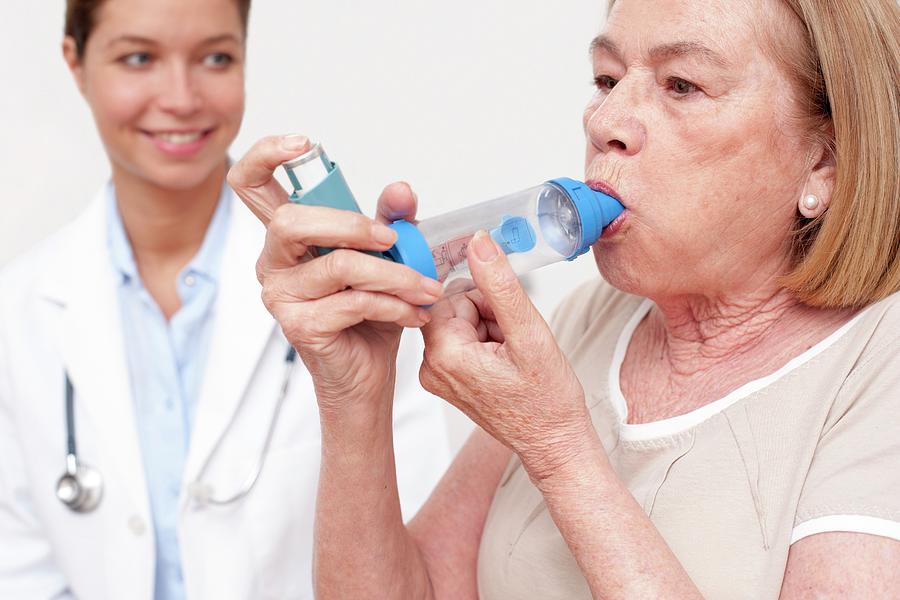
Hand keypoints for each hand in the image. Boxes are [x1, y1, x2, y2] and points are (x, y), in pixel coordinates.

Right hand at [228, 134, 442, 414]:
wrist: (367, 373)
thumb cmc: (368, 314)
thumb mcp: (384, 256)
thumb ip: (389, 219)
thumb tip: (401, 189)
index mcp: (288, 237)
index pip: (251, 184)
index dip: (267, 155)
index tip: (305, 144)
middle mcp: (274, 262)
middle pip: (291, 220)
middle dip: (350, 223)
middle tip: (391, 238)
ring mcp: (281, 296)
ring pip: (338, 265)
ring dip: (394, 274)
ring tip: (426, 288)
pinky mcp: (300, 327)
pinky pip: (353, 302)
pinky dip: (395, 305)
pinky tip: (415, 312)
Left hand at [419, 230, 593, 480]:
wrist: (554, 443)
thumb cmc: (547, 401)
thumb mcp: (529, 334)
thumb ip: (500, 285)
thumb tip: (478, 243)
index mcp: (444, 355)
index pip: (449, 294)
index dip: (483, 295)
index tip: (506, 309)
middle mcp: (432, 367)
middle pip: (453, 306)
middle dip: (489, 310)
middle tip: (516, 336)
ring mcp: (439, 376)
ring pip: (461, 320)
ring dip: (491, 324)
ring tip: (515, 352)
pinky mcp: (450, 379)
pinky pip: (463, 339)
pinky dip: (488, 339)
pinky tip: (509, 360)